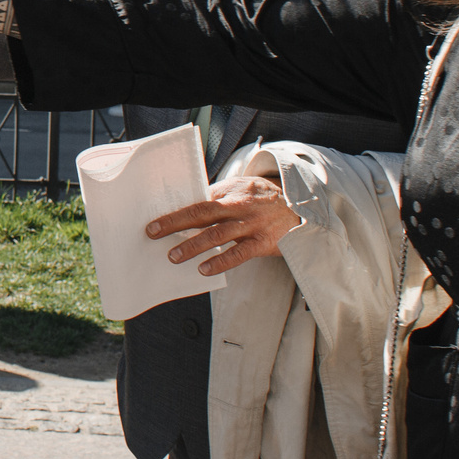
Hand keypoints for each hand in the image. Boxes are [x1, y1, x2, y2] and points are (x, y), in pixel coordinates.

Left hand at [146, 173, 301, 276]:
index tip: (154, 220)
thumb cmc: (264, 199)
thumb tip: (189, 208)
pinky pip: (239, 253)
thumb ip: (220, 197)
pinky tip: (203, 269)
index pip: (198, 200)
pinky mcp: (263, 242)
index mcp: (231, 192)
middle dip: (176, 223)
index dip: (176, 211)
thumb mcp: (243, 189)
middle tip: (153, 233)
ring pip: (218, 234)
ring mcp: (252, 224)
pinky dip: (220, 261)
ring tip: (174, 256)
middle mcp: (239, 206)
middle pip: (203, 213)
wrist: (304, 207)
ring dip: (193, 246)